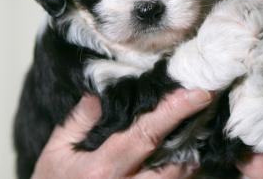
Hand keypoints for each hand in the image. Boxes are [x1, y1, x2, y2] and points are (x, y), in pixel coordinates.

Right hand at [32, 89, 213, 178]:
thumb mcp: (56, 152)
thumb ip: (79, 121)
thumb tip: (100, 92)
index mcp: (103, 168)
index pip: (146, 133)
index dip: (175, 112)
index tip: (199, 94)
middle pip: (172, 162)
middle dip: (192, 134)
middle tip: (206, 106)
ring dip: (189, 154)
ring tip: (196, 127)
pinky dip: (179, 170)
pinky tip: (182, 153)